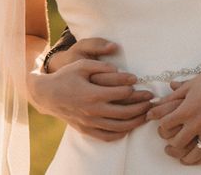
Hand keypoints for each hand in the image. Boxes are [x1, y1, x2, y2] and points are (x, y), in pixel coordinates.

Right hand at [28, 39, 152, 140]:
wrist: (47, 95)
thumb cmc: (66, 76)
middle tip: (152, 101)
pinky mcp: (86, 130)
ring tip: (146, 115)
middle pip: (124, 113)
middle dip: (141, 107)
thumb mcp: (82, 64)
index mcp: (93, 94)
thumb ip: (101, 65)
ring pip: (118, 127)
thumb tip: (119, 70)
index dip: (134, 88)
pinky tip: (128, 128)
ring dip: (135, 122)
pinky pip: (107, 136)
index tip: (141, 83)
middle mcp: (93, 111)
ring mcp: (90, 123)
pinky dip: (120, 134)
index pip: (121, 94)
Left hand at [147, 62, 200, 164]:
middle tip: (171, 144)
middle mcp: (198, 121)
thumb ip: (174, 96)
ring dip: (189, 158)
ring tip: (185, 158)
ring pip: (198, 152)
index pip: (166, 125)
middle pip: (178, 142)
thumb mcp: (190, 84)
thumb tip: (158, 101)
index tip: (163, 126)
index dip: (162, 127)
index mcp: (187, 108)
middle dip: (172, 145)